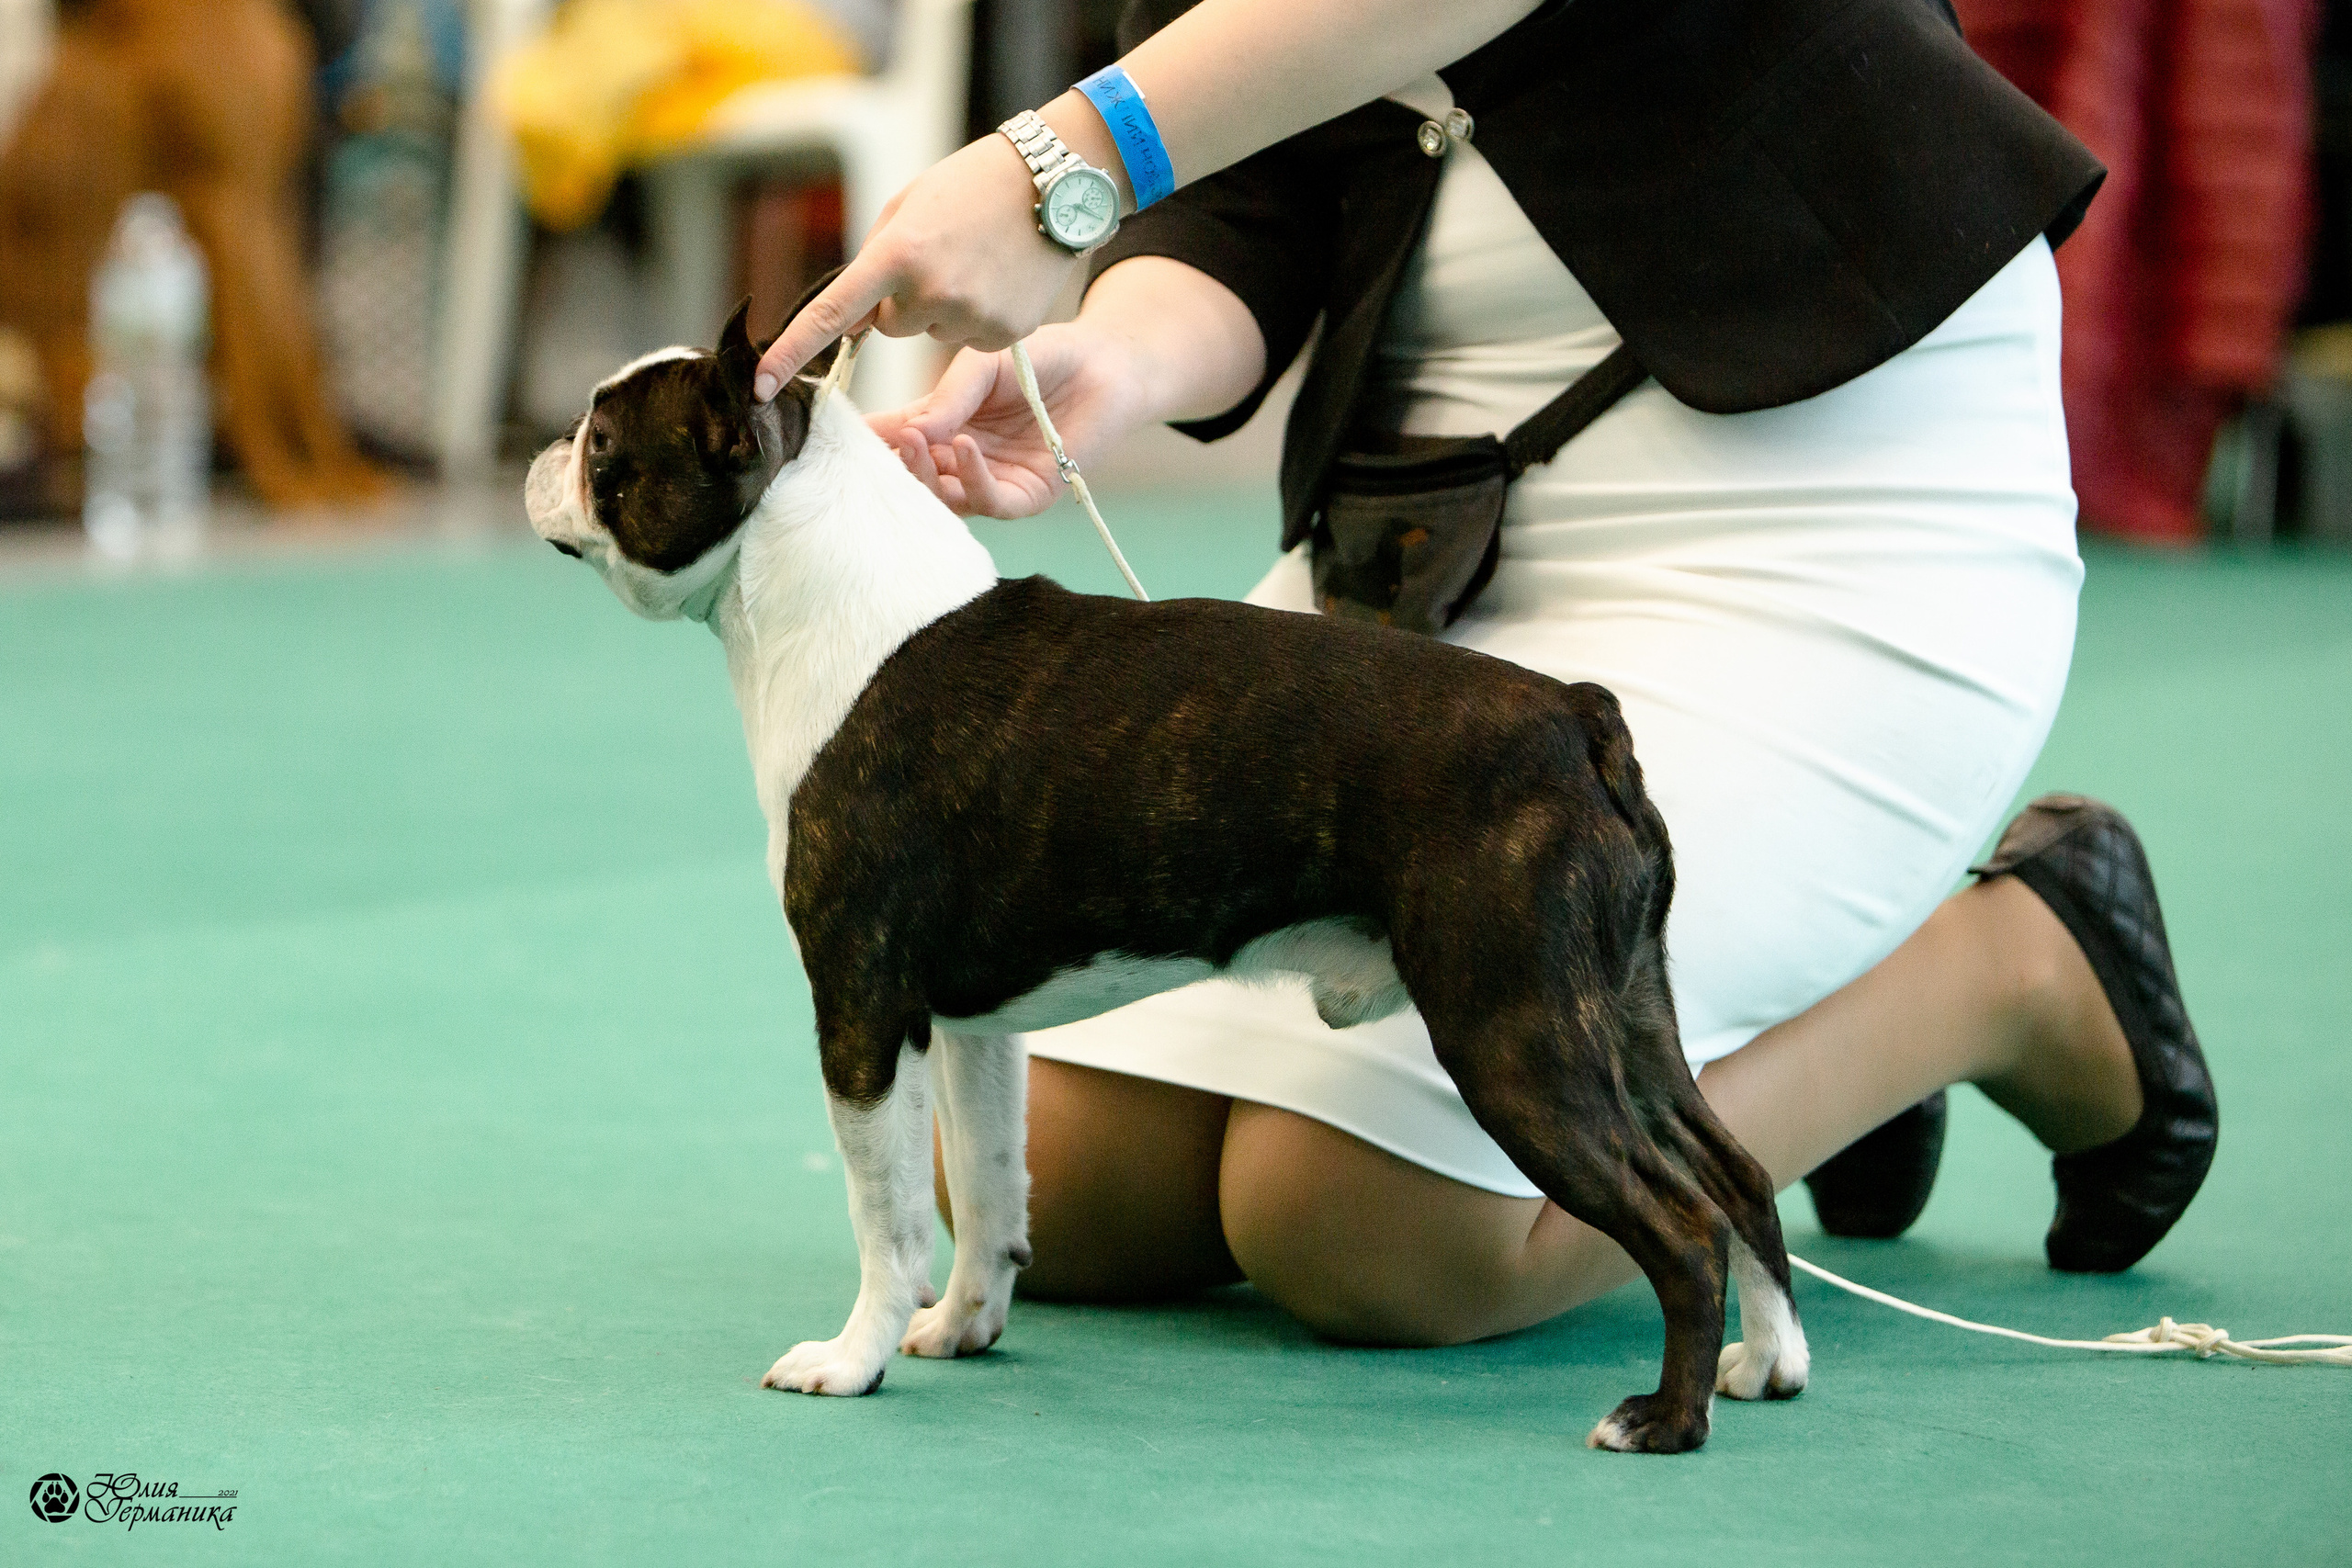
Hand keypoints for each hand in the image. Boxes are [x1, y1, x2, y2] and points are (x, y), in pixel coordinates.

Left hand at [754, 134, 1085, 400]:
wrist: (1053, 182)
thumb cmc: (971, 185)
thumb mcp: (909, 207)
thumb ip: (877, 262)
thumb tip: (858, 320)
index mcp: (897, 254)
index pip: (830, 314)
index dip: (791, 353)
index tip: (760, 386)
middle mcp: (930, 293)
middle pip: (891, 326)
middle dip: (905, 300)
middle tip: (944, 256)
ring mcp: (970, 318)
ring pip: (933, 332)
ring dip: (946, 306)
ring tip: (979, 262)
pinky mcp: (1004, 335)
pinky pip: (971, 339)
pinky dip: (981, 316)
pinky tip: (1002, 279)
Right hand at [866, 323, 1147, 517]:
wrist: (1103, 365)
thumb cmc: (1042, 358)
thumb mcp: (981, 366)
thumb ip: (947, 397)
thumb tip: (908, 432)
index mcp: (942, 425)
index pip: (895, 439)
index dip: (868, 440)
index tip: (839, 435)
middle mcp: (959, 460)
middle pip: (913, 478)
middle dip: (892, 463)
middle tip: (882, 440)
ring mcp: (991, 481)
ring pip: (944, 498)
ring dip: (925, 474)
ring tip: (916, 441)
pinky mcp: (1025, 496)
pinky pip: (990, 500)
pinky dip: (971, 478)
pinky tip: (963, 448)